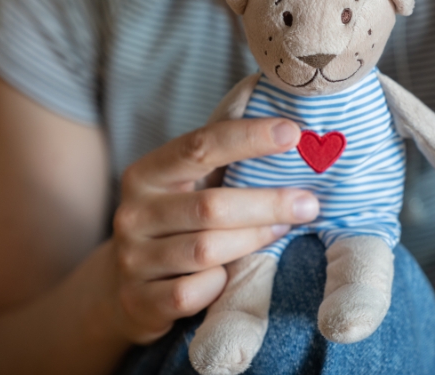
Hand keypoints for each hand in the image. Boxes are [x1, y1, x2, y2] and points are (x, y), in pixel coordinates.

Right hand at [109, 118, 319, 342]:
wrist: (126, 288)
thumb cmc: (175, 225)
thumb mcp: (185, 189)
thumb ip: (220, 165)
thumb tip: (288, 135)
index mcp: (145, 174)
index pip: (198, 147)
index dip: (247, 138)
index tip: (292, 133)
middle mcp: (132, 213)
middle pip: (210, 206)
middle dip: (267, 203)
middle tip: (309, 204)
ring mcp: (133, 259)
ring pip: (206, 251)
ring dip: (253, 241)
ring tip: (283, 231)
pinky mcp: (140, 301)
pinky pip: (193, 293)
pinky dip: (219, 285)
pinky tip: (230, 278)